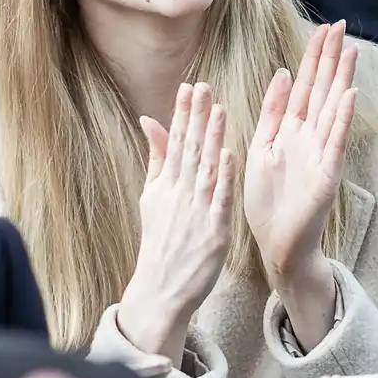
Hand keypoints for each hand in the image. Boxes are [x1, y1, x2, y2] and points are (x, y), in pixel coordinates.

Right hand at [118, 82, 234, 363]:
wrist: (161, 290)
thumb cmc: (161, 243)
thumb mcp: (151, 198)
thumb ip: (157, 159)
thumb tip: (150, 121)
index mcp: (166, 186)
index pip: (176, 143)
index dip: (183, 114)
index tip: (189, 87)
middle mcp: (179, 195)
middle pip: (189, 150)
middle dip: (196, 117)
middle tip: (203, 87)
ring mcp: (196, 212)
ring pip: (205, 169)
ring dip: (211, 138)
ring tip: (218, 109)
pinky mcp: (213, 231)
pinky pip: (219, 200)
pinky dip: (223, 177)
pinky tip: (228, 153)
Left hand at [245, 21, 356, 339]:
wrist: (276, 243)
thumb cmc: (267, 202)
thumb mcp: (261, 148)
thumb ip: (271, 113)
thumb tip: (281, 73)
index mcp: (291, 131)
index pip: (305, 86)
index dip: (314, 58)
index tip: (324, 28)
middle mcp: (309, 138)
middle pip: (321, 90)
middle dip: (330, 59)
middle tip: (341, 26)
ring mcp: (320, 155)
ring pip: (332, 109)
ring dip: (341, 80)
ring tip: (350, 51)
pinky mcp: (326, 175)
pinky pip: (334, 142)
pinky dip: (341, 119)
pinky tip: (348, 94)